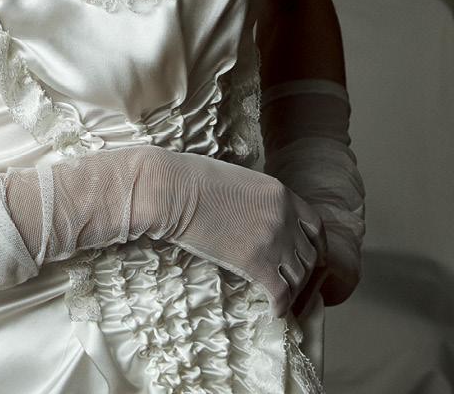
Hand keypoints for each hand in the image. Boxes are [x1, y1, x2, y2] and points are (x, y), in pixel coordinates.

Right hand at [127, 146, 327, 317]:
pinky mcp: (255, 264)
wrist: (173, 190)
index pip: (314, 226)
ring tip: (281, 296)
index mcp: (281, 194)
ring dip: (292, 289)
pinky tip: (273, 311)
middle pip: (308, 254)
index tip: (313, 256)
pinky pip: (281, 294)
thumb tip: (257, 215)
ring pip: (298, 277)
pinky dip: (280, 306)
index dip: (316, 245)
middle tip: (293, 280)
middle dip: (303, 270)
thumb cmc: (194, 178)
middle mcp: (284, 218)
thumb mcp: (239, 178)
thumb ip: (259, 198)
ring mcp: (272, 242)